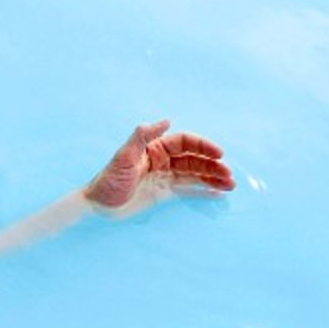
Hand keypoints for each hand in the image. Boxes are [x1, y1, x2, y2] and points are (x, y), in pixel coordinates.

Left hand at [82, 120, 235, 213]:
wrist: (98, 207)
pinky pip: (188, 189)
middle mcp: (162, 161)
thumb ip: (142, 136)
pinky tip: (218, 192)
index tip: (219, 153)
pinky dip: (203, 190)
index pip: (184, 143)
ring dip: (212, 177)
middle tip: (228, 174)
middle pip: (194, 159)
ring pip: (194, 174)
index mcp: (155, 148)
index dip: (202, 146)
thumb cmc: (108, 181)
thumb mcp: (124, 156)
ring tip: (230, 184)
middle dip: (212, 165)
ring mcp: (164, 177)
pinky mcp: (164, 193)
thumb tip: (167, 120)